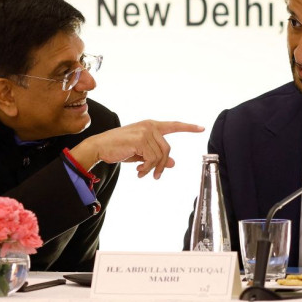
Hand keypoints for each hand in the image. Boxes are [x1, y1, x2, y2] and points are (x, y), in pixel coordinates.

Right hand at [70, 120, 204, 178]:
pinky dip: (146, 169)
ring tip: (142, 173)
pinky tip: (138, 171)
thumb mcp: (141, 153)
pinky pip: (151, 159)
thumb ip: (156, 156)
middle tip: (155, 176)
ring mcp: (146, 131)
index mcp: (151, 125)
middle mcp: (150, 126)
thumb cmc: (120, 149)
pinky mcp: (140, 139)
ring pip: (160, 156)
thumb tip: (173, 163)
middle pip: (167, 148)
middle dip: (162, 165)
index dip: (188, 127)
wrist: (100, 147)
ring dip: (152, 168)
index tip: (201, 128)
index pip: (173, 125)